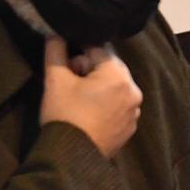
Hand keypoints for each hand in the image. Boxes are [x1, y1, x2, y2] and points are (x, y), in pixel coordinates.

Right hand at [40, 35, 141, 156]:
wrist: (70, 156)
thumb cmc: (64, 113)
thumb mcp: (55, 79)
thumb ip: (56, 50)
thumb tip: (55, 33)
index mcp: (119, 75)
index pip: (97, 50)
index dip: (78, 55)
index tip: (67, 68)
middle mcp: (133, 90)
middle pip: (109, 68)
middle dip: (89, 71)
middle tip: (70, 85)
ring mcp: (134, 111)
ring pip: (114, 87)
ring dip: (98, 88)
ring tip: (78, 101)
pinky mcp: (130, 127)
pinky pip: (118, 106)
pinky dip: (105, 105)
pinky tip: (88, 115)